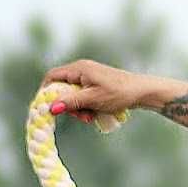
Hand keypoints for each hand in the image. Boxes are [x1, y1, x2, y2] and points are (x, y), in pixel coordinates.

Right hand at [41, 59, 163, 123]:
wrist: (142, 92)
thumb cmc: (119, 93)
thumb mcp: (92, 99)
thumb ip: (71, 102)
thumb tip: (51, 107)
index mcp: (78, 69)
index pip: (52, 77)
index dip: (45, 92)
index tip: (47, 108)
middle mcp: (82, 70)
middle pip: (62, 88)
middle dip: (68, 105)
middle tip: (79, 116)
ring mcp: (89, 77)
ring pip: (73, 95)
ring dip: (78, 108)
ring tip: (90, 117)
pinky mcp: (96, 85)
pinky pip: (83, 96)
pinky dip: (86, 106)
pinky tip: (95, 113)